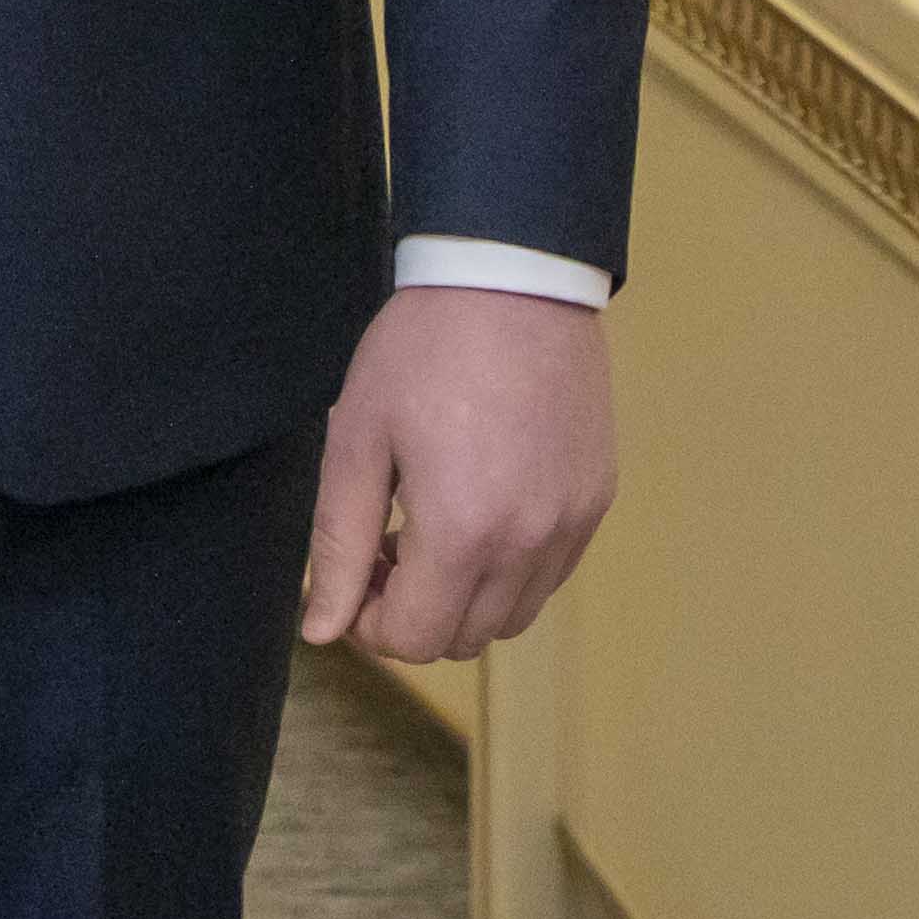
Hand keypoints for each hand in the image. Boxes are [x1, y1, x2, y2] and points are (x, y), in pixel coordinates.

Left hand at [297, 284, 612, 661]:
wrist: (510, 278)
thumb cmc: (421, 349)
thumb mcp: (357, 440)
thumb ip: (340, 545)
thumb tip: (322, 631)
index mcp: (463, 531)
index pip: (415, 640)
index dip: (370, 624)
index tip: (356, 571)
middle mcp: (529, 544)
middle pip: (463, 639)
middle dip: (414, 612)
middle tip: (386, 544)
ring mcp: (572, 525)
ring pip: (512, 617)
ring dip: (464, 597)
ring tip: (432, 524)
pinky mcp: (595, 500)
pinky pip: (550, 575)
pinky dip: (510, 569)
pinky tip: (479, 506)